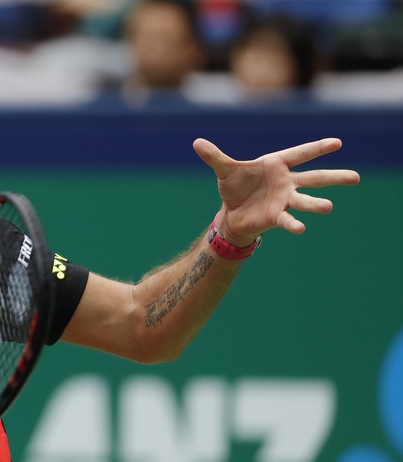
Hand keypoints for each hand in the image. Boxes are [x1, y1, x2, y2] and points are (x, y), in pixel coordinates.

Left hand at [192, 137, 359, 244]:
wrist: (232, 213)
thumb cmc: (235, 187)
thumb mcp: (224, 170)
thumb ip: (214, 156)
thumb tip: (196, 142)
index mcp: (277, 164)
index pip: (300, 154)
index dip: (317, 149)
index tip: (337, 143)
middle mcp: (286, 182)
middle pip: (314, 178)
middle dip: (334, 177)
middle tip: (356, 177)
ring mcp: (284, 200)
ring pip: (305, 200)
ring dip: (316, 203)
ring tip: (329, 207)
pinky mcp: (276, 216)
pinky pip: (287, 219)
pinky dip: (293, 223)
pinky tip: (301, 228)